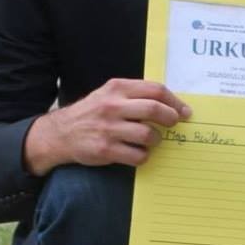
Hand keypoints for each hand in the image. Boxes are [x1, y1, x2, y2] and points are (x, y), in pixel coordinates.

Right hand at [23, 78, 192, 175]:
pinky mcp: (105, 149)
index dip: (175, 101)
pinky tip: (138, 152)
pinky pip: (138, 156)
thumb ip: (136, 95)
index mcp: (117, 88)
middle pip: (155, 109)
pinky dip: (143, 156)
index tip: (184, 111)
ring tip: (151, 140)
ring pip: (149, 135)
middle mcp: (113, 106)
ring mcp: (109, 128)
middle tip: (173, 124)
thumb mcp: (109, 95)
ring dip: (156, 140)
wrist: (60, 133)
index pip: (155, 90)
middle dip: (171, 118)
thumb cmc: (92, 113)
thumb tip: (171, 104)